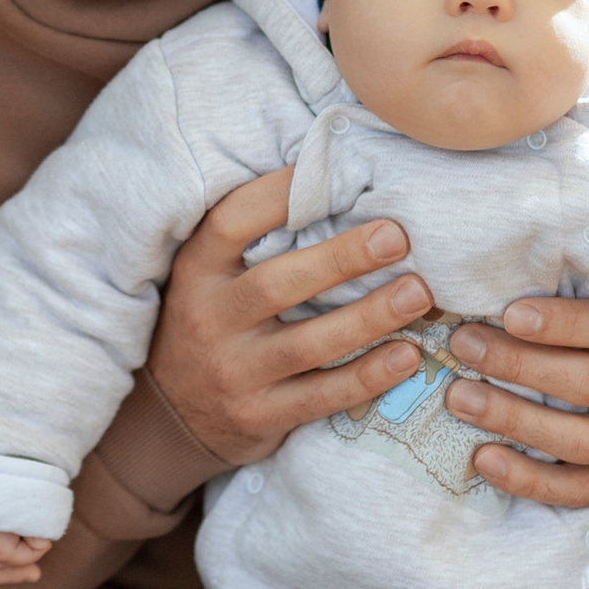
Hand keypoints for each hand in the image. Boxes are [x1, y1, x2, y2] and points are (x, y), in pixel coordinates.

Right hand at [148, 168, 430, 466]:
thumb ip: (254, 240)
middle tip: (397, 236)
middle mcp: (210, 318)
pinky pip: (321, 396)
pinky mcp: (260, 415)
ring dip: (369, 317)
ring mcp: (234, 371)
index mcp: (197, 270)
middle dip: (342, 259)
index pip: (232, 222)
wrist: (171, 413)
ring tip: (417, 293)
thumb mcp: (208, 276)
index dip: (279, 195)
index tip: (332, 174)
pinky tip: (406, 357)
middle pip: (278, 284)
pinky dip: (367, 377)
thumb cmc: (211, 322)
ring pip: (308, 343)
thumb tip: (334, 182)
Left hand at [446, 296, 588, 506]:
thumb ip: (581, 301)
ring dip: (513, 419)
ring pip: (579, 440)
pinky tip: (483, 458)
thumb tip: (502, 280)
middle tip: (464, 345)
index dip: (562, 322)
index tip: (509, 313)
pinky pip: (575, 490)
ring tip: (459, 399)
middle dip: (520, 365)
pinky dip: (527, 479)